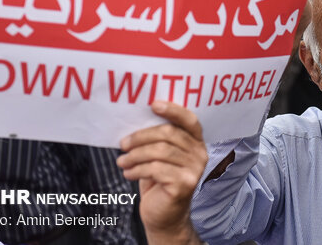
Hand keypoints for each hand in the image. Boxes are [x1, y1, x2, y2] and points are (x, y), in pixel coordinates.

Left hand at [118, 101, 206, 243]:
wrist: (165, 216)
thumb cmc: (160, 181)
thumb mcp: (161, 156)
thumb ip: (158, 138)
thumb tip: (137, 118)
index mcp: (196, 142)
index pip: (189, 120)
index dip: (172, 110)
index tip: (152, 104)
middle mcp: (200, 154)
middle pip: (169, 134)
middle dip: (141, 137)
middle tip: (123, 144)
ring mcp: (194, 169)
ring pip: (160, 151)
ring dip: (135, 155)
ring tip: (122, 161)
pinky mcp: (184, 184)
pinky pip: (156, 169)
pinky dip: (137, 170)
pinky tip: (128, 173)